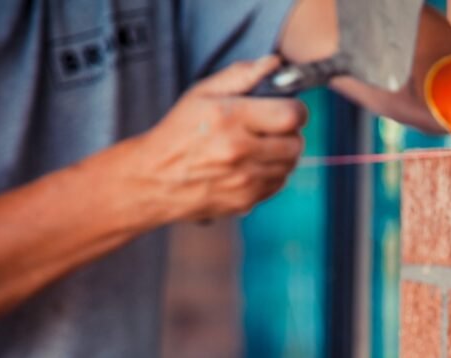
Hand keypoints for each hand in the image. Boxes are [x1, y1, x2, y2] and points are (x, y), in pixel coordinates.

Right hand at [131, 56, 307, 221]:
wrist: (154, 179)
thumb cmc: (178, 133)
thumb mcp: (201, 94)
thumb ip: (240, 75)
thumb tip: (273, 64)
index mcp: (229, 118)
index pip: (291, 115)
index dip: (295, 110)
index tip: (287, 109)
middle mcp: (239, 151)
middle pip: (295, 142)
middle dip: (289, 133)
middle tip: (272, 129)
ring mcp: (244, 180)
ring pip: (290, 165)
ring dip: (282, 154)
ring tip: (260, 147)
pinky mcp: (246, 201)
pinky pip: (279, 184)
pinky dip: (273, 174)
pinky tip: (252, 165)